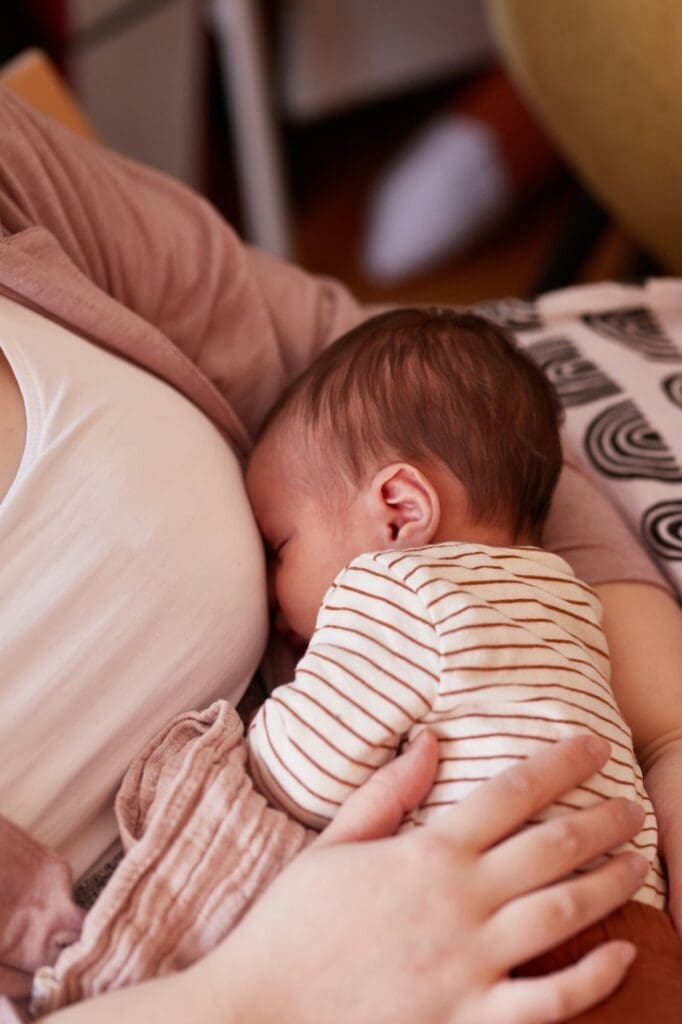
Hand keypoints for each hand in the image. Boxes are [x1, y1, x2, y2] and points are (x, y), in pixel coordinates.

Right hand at [204, 732, 645, 1023]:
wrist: (262, 1010)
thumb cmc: (293, 923)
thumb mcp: (332, 842)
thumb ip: (387, 791)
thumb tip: (431, 739)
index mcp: (427, 852)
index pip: (511, 793)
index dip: (560, 763)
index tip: (594, 747)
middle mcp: (459, 901)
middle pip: (552, 847)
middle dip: (602, 821)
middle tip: (632, 808)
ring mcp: (470, 963)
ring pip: (563, 913)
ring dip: (611, 884)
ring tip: (639, 862)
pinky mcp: (468, 1019)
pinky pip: (549, 1001)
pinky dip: (593, 978)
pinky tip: (621, 954)